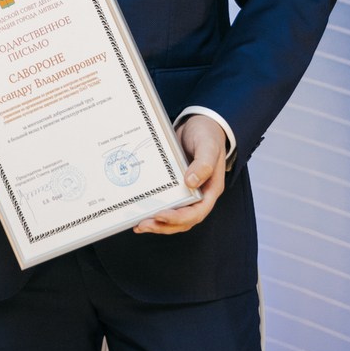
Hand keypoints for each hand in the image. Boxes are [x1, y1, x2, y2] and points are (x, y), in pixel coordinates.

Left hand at [135, 114, 227, 233]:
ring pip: (173, 217)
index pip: (197, 212)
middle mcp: (199, 195)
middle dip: (163, 225)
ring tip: (139, 225)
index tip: (161, 215)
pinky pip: (166, 204)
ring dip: (157, 224)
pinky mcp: (174, 187)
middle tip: (143, 225)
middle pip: (183, 220)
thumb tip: (191, 182)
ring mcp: (186, 193)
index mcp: (210, 189)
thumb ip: (203, 163)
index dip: (179, 217)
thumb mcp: (208, 146)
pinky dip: (153, 212)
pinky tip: (139, 215)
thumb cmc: (207, 134)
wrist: (199, 124)